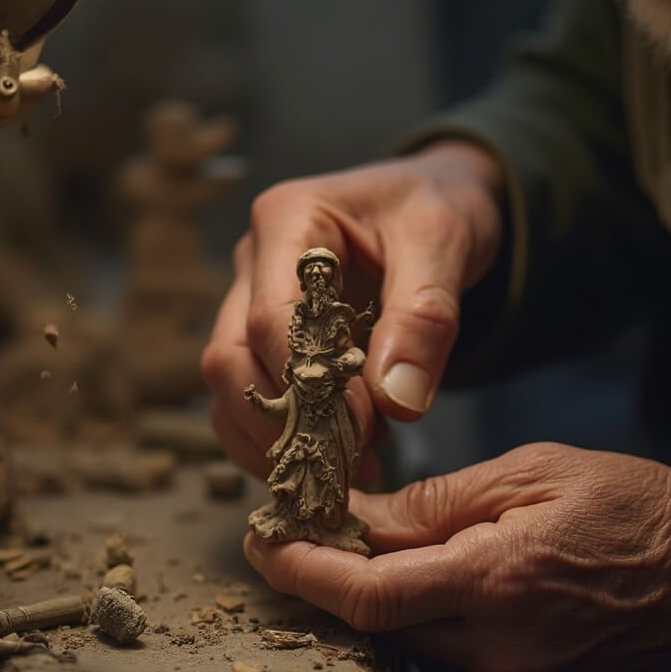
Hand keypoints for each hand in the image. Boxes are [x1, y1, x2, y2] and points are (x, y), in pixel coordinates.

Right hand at [201, 141, 503, 478]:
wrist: (438, 200)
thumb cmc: (438, 207)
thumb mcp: (443, 244)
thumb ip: (423, 319)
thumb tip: (396, 403)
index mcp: (288, 220)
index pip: (270, 318)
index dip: (309, 382)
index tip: (363, 424)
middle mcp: (254, 260)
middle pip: (228, 358)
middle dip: (280, 421)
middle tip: (347, 462)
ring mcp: (250, 299)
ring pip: (227, 387)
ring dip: (274, 439)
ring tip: (343, 471)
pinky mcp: (264, 337)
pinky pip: (247, 399)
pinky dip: (280, 437)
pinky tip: (334, 459)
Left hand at [244, 443, 670, 671]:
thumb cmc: (633, 510)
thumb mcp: (532, 474)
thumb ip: (436, 502)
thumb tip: (359, 516)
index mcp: (497, 584)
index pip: (368, 594)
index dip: (302, 570)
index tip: (262, 541)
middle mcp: (500, 654)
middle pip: (380, 624)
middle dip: (340, 579)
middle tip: (322, 530)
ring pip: (412, 646)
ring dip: (388, 602)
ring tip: (392, 551)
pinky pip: (452, 666)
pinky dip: (431, 624)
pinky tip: (444, 586)